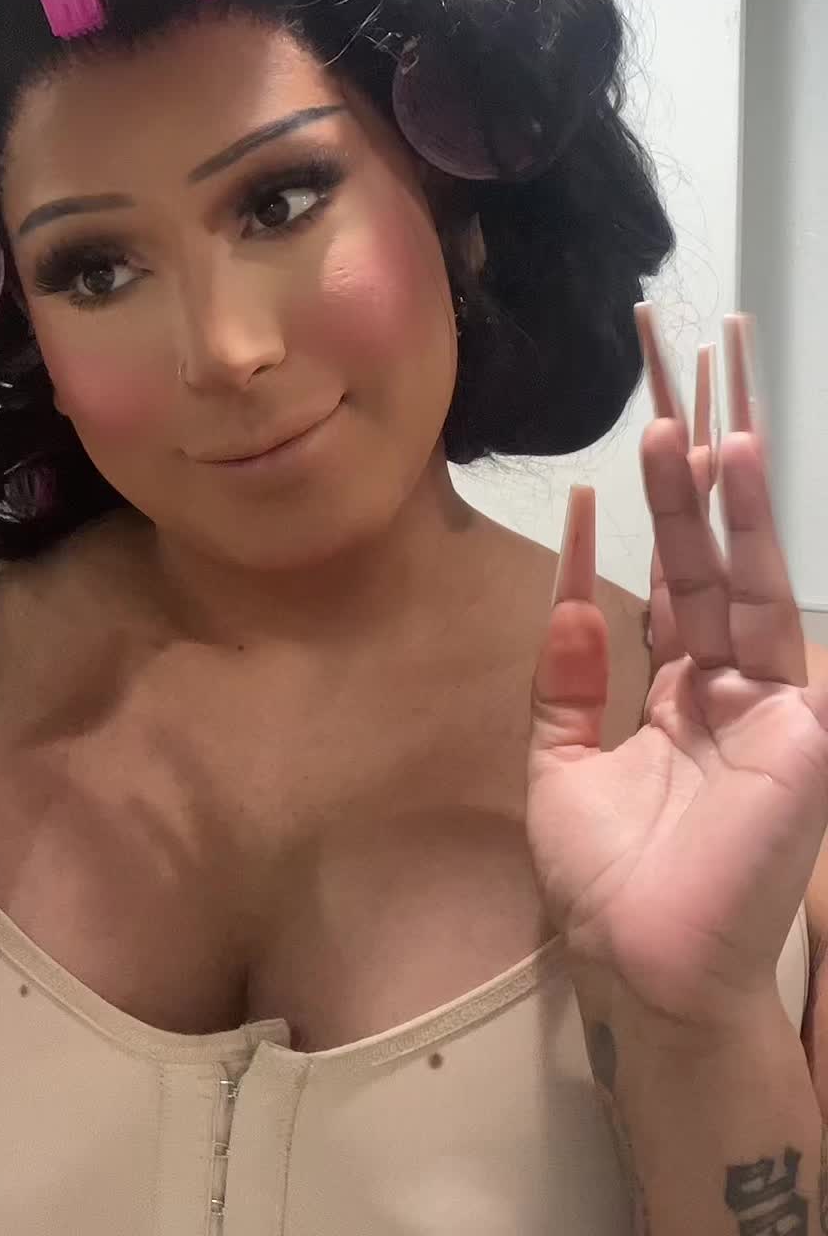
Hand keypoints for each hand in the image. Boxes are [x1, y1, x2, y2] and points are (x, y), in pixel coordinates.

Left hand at [525, 306, 827, 1032]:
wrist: (644, 973)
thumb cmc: (608, 886)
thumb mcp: (562, 765)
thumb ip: (568, 678)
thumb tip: (574, 589)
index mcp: (682, 690)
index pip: (674, 575)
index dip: (660, 506)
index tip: (646, 433)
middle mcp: (734, 682)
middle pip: (717, 555)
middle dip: (700, 474)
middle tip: (682, 389)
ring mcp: (773, 700)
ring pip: (753, 575)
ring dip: (732, 498)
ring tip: (712, 422)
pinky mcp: (801, 723)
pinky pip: (772, 625)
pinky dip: (758, 552)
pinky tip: (741, 482)